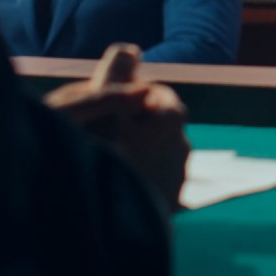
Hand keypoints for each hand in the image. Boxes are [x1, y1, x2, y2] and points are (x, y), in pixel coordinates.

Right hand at [45, 44, 189, 208]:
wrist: (107, 227)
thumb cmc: (99, 158)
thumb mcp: (96, 105)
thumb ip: (115, 73)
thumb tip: (130, 49)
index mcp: (172, 116)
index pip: (145, 91)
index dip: (117, 96)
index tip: (94, 111)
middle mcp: (183, 146)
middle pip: (148, 123)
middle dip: (125, 126)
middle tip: (92, 138)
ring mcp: (177, 179)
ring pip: (149, 154)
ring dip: (129, 155)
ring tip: (99, 166)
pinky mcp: (168, 207)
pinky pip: (148, 183)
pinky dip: (133, 182)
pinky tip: (109, 189)